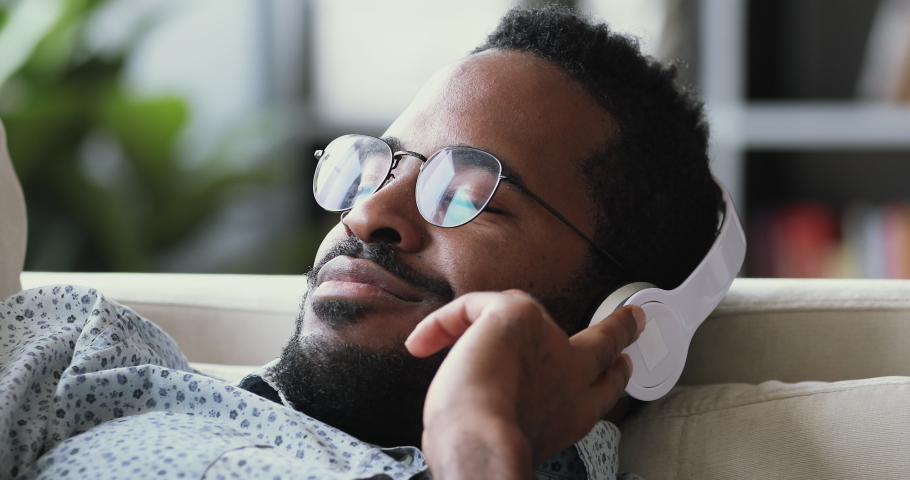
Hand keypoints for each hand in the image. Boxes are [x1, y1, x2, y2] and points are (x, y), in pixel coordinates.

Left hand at [405, 290, 644, 479]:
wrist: (482, 443)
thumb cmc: (485, 453)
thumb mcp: (512, 442)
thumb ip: (512, 420)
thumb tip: (479, 412)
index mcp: (571, 414)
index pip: (602, 390)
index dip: (612, 377)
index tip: (620, 367)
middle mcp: (569, 378)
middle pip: (604, 344)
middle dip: (620, 331)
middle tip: (633, 320)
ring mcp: (549, 341)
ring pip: (528, 312)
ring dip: (501, 310)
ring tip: (488, 314)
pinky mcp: (518, 316)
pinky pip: (475, 306)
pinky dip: (445, 321)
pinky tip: (425, 340)